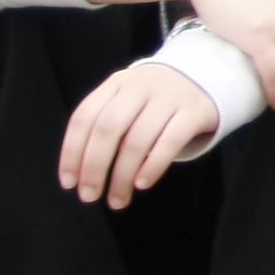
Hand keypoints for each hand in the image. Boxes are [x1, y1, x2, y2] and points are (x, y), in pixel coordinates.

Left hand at [58, 60, 222, 206]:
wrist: (205, 76)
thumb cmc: (154, 101)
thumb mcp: (126, 101)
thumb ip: (104, 125)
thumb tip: (80, 172)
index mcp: (116, 84)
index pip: (85, 117)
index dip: (71, 152)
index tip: (70, 182)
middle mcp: (140, 86)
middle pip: (109, 128)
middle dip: (94, 167)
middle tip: (89, 195)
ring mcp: (169, 96)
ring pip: (138, 139)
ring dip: (122, 175)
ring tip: (117, 199)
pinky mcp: (194, 110)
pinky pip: (171, 141)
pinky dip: (153, 166)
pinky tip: (142, 183)